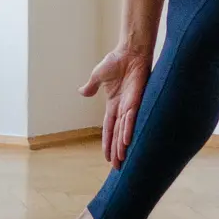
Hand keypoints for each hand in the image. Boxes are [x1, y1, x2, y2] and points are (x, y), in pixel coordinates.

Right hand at [80, 40, 152, 167]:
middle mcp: (122, 108)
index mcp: (113, 104)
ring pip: (124, 131)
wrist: (130, 50)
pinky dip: (128, 129)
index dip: (107, 143)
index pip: (109, 128)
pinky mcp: (136, 99)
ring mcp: (130, 105)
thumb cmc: (116, 60)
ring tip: (121, 161)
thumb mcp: (98, 75)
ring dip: (122, 146)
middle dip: (116, 151)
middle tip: (117, 169)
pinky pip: (130, 118)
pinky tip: (127, 142)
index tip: (106, 157)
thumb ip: (91, 86)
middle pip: (117, 135)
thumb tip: (82, 92)